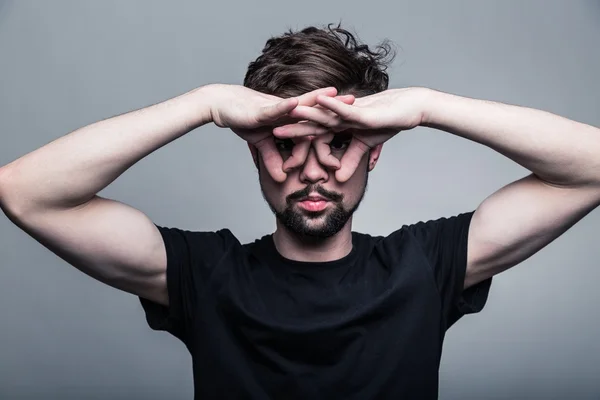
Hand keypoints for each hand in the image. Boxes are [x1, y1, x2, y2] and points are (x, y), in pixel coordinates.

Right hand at [205, 84, 354, 181]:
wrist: (220, 103)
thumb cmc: (241, 118)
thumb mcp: (261, 144)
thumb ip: (273, 159)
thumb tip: (281, 177)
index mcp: (290, 117)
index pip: (315, 122)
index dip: (332, 124)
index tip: (353, 123)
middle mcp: (287, 110)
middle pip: (317, 109)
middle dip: (337, 108)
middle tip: (360, 105)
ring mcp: (277, 107)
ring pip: (303, 104)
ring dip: (320, 100)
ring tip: (339, 96)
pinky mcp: (263, 108)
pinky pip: (278, 107)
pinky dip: (288, 106)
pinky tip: (299, 104)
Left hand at [273, 88, 429, 181]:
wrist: (410, 107)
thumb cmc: (388, 123)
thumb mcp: (365, 146)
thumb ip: (350, 160)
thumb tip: (338, 178)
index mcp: (339, 123)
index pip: (314, 135)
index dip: (298, 143)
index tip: (282, 154)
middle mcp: (340, 115)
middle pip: (311, 122)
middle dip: (291, 127)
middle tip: (269, 131)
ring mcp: (350, 110)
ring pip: (323, 113)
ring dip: (305, 112)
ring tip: (286, 112)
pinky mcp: (362, 109)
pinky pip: (343, 107)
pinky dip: (331, 106)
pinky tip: (318, 103)